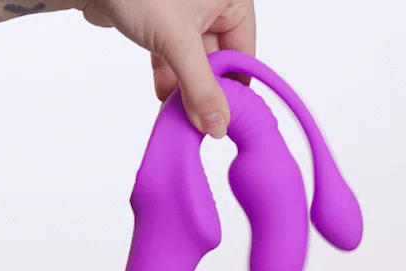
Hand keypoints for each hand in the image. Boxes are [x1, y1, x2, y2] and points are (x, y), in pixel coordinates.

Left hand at [79, 0, 255, 137]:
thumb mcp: (177, 40)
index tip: (225, 119)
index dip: (235, 88)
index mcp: (232, 0)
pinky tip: (166, 101)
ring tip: (180, 116)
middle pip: (219, 62)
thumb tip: (216, 124)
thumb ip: (200, 86)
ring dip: (186, 91)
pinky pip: (174, 58)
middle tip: (199, 123)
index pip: (244, 53)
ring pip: (194, 63)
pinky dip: (170, 79)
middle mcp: (212, 5)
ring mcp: (187, 15)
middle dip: (206, 93)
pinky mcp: (161, 24)